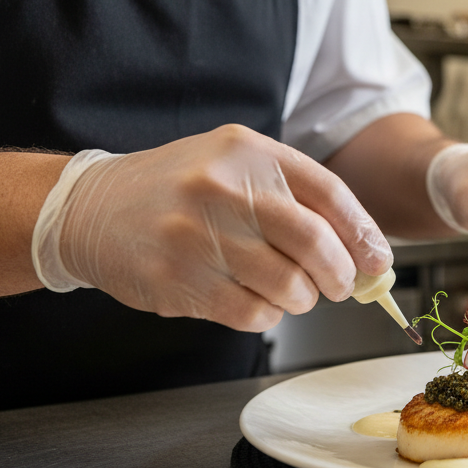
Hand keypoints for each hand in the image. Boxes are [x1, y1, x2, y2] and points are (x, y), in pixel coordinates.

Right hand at [33, 125, 390, 331]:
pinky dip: (266, 315)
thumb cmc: (179, 191)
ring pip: (288, 286)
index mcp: (248, 152)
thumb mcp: (236, 166)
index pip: (330, 195)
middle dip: (340, 276)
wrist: (89, 208)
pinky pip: (252, 314)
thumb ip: (296, 197)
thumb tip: (361, 250)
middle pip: (315, 243)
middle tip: (340, 286)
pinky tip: (251, 299)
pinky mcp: (178, 281)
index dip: (364, 235)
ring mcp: (197, 235)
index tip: (378, 262)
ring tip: (288, 290)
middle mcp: (224, 188)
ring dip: (301, 299)